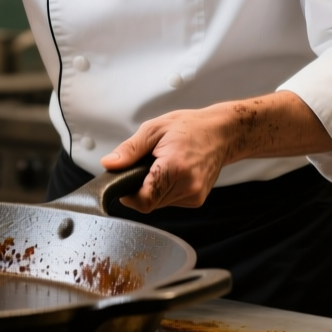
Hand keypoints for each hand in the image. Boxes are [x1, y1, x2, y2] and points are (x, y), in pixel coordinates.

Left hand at [99, 106, 233, 212]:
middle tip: (146, 167)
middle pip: (150, 203)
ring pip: (159, 203)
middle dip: (141, 188)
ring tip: (162, 167)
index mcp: (175, 167)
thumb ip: (130, 149)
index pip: (144, 200)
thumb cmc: (190, 127)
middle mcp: (188, 185)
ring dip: (154, 190)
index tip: (125, 184)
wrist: (221, 133)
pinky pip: (171, 201)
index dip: (129, 196)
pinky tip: (173, 173)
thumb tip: (109, 164)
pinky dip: (166, 190)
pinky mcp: (197, 200)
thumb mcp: (154, 129)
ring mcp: (195, 195)